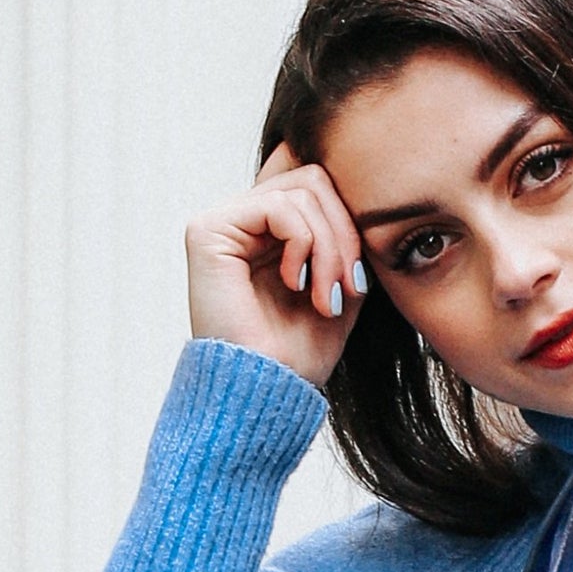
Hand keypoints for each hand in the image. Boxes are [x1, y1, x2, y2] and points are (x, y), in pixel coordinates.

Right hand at [186, 146, 370, 391]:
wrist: (266, 390)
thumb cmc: (300, 351)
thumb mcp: (342, 285)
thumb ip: (347, 237)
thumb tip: (364, 194)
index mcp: (270, 233)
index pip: (322, 189)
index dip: (350, 225)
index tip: (357, 285)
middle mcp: (244, 222)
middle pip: (316, 181)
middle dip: (344, 235)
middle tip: (346, 289)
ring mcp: (224, 223)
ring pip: (303, 190)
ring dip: (329, 247)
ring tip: (325, 296)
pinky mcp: (208, 230)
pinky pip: (279, 205)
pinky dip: (304, 243)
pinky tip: (295, 283)